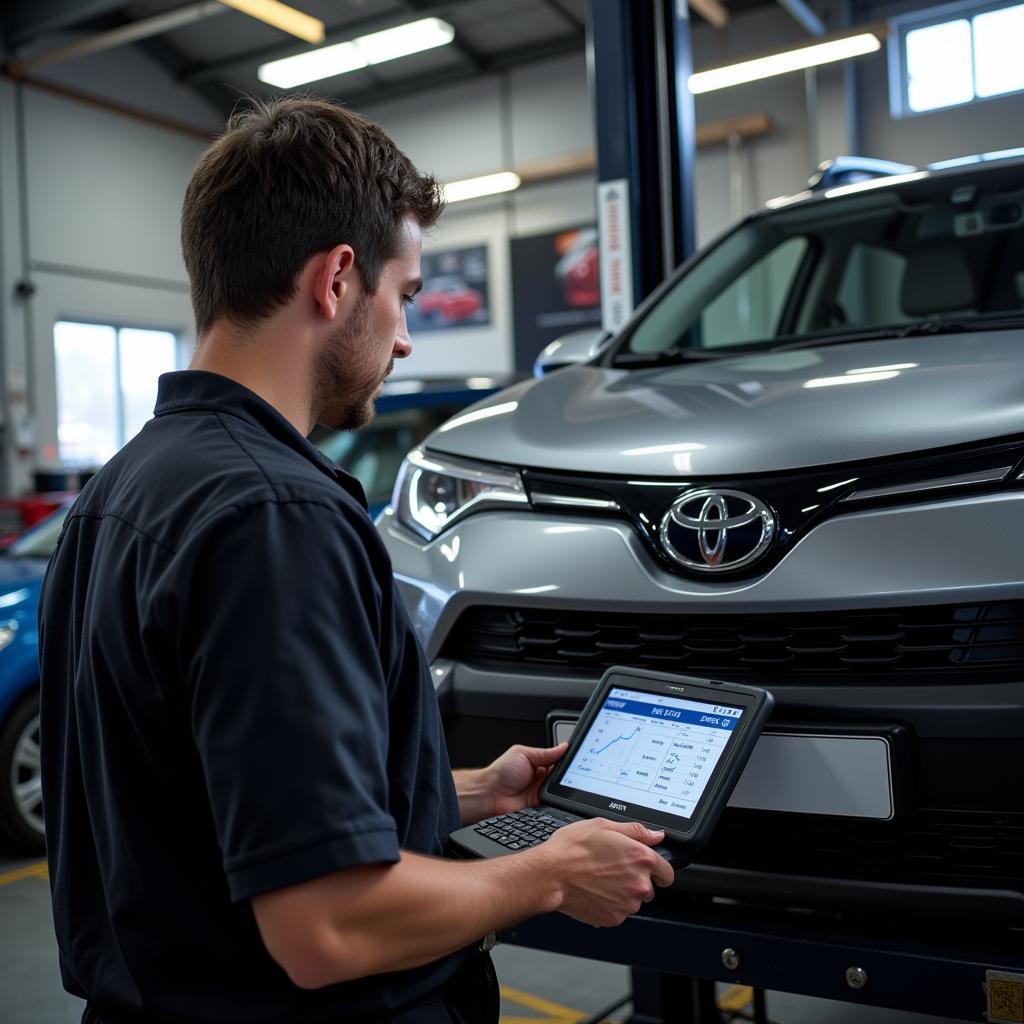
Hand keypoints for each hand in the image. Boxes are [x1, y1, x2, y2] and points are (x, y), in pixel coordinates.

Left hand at [482, 742, 567, 816]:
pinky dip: (556, 800)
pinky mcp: (540, 806)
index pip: (557, 761)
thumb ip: (545, 752)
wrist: (489, 795)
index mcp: (537, 763)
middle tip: (563, 772)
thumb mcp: (523, 754)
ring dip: (560, 787)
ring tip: (552, 783)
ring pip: (560, 790)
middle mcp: (540, 778)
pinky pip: (554, 803)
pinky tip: (552, 795)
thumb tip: (564, 747)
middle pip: (561, 776)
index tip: (574, 759)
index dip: (566, 760)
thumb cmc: (500, 772)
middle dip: (564, 774)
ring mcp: (540, 792)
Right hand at [542, 818, 675, 926]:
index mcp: (641, 859)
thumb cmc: (573, 849)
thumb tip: (656, 835)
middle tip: (612, 870)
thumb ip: (636, 831)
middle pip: (649, 888)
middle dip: (635, 880)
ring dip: (622, 893)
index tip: (649, 870)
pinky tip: (595, 891)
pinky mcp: (614, 918)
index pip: (666, 872)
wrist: (551, 874)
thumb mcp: (604, 826)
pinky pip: (618, 912)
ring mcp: (627, 904)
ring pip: (632, 901)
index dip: (658, 870)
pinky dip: (610, 904)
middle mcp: (639, 884)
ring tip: (600, 880)